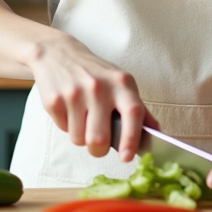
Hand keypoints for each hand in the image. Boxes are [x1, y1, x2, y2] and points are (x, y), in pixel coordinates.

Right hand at [27, 33, 154, 160]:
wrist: (58, 54)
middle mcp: (99, 87)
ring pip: (79, 139)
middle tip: (98, 142)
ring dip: (81, 136)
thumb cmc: (95, 74)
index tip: (127, 157)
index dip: (132, 138)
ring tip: (82, 117)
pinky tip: (69, 108)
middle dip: (98, 150)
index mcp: (122, 83)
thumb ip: (139, 109)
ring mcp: (75, 93)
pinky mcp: (54, 100)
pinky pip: (63, 130)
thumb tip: (157, 134)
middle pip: (99, 139)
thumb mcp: (121, 83)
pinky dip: (67, 126)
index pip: (133, 113)